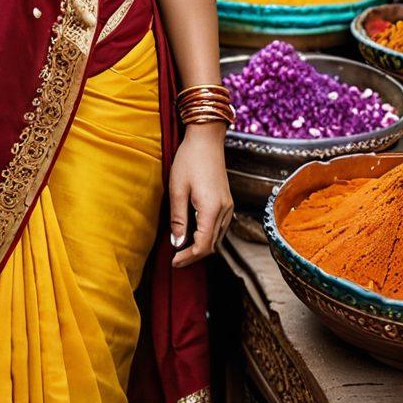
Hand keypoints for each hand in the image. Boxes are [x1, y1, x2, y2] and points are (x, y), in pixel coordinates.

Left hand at [168, 124, 232, 267]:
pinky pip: (219, 227)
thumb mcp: (177, 188)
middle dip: (194, 255)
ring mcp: (228, 206)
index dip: (188, 257)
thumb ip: (178, 218)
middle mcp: (225, 211)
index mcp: (212, 209)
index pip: (203, 245)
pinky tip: (194, 233)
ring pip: (217, 238)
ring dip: (201, 246)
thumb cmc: (189, 160)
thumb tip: (177, 243)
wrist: (206, 139)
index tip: (174, 262)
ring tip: (182, 248)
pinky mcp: (227, 201)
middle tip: (175, 259)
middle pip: (212, 245)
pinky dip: (208, 236)